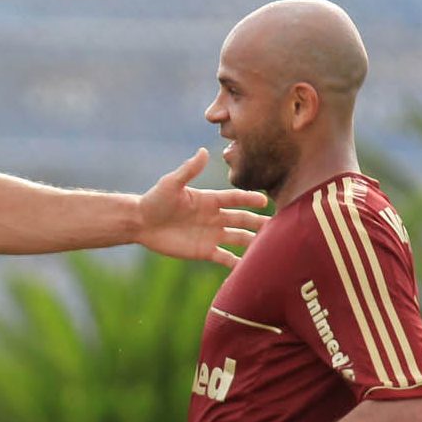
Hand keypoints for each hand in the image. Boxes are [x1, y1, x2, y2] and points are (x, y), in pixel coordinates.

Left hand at [136, 149, 268, 268]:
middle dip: (261, 223)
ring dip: (254, 243)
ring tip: (272, 249)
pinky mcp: (205, 251)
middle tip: (280, 226)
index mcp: (210, 200)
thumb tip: (203, 151)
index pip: (235, 199)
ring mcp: (212, 235)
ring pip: (240, 238)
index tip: (264, 201)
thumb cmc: (154, 200)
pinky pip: (226, 258)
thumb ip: (188, 170)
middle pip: (243, 219)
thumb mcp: (171, 184)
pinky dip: (238, 264)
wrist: (141, 223)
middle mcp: (215, 217)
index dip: (250, 199)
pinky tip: (251, 269)